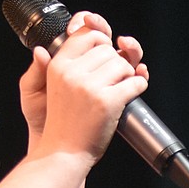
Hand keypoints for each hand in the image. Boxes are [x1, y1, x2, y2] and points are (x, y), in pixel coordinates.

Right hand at [19, 11, 148, 157]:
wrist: (63, 152)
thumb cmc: (63, 121)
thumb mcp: (53, 86)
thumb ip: (61, 62)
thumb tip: (50, 44)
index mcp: (58, 65)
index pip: (87, 35)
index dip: (100, 41)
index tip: (104, 51)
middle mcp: (72, 72)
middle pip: (109, 49)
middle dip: (115, 62)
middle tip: (109, 79)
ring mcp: (89, 86)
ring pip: (124, 64)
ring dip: (127, 76)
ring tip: (114, 90)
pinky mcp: (107, 101)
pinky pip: (136, 82)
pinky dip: (138, 87)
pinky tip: (128, 95)